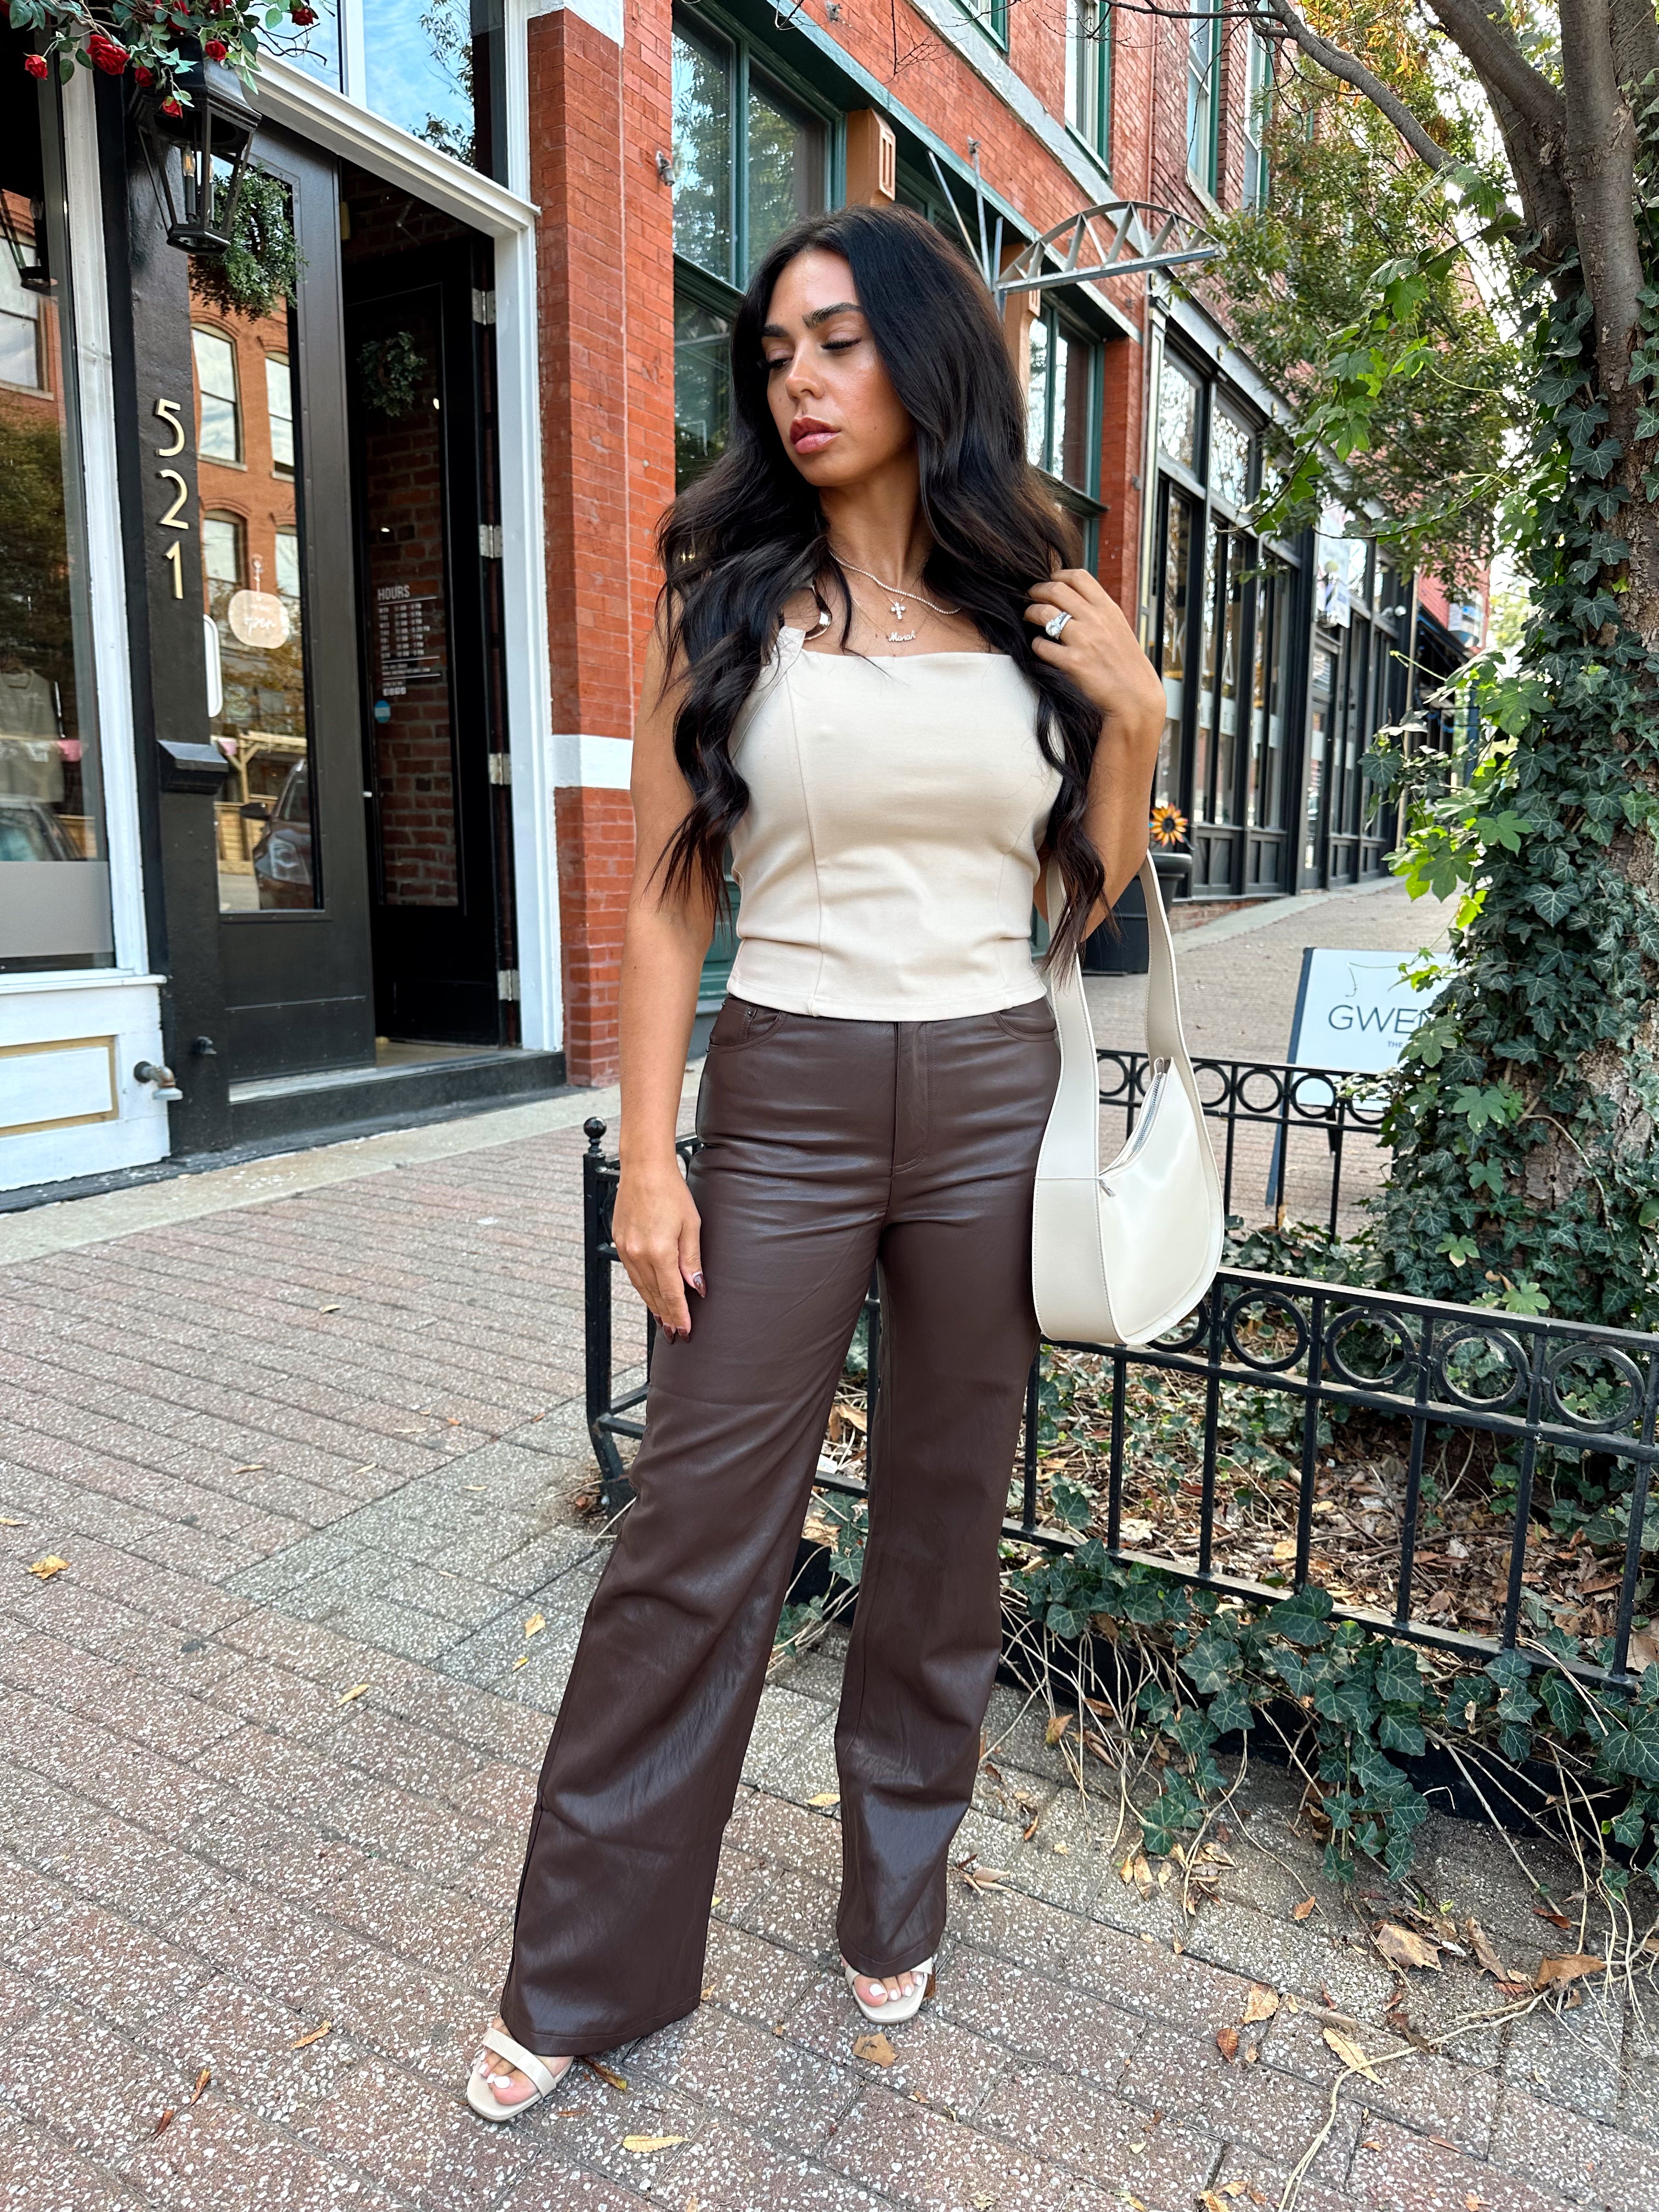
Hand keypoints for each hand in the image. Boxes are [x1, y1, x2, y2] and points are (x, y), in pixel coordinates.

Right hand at [612, 1160, 704, 1339]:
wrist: (643, 1169)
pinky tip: (650, 1294)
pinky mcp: (619, 1242)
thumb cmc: (672, 1193)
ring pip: (641, 1287)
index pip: (671, 1293)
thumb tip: (696, 1288)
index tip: (685, 1331)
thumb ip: (691, 1260)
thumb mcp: (691, 1226)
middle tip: (674, 1333)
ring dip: (653, 1305)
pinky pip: (632, 1273)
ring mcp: (625, 1249)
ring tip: (663, 1320)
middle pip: (654, 1294)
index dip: (679, 1314)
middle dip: (666, 1315)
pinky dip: (642, 1287)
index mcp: (659, 1252)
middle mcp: (638, 1255)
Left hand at [1025, 569, 1165, 735]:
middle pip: (1055, 590)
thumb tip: (1073, 599)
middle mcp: (1095, 619)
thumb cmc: (1125, 664)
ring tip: (1029, 618)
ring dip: (1031, 613)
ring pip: (1044, 613)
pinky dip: (1036, 645)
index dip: (1058, 575)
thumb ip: (1098, 612)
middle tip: (1031, 598)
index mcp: (1107, 608)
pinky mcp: (1073, 663)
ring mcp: (1083, 640)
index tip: (1050, 582)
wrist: (1135, 696)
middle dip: (1037, 591)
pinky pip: (1041, 646)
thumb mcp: (1118, 628)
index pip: (1078, 577)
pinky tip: (1040, 648)